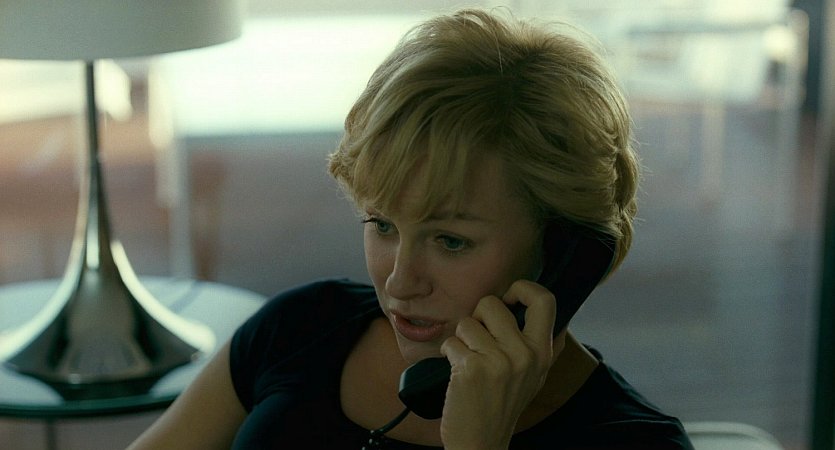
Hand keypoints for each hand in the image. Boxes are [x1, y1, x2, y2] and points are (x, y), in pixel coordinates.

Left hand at [438, 280, 564, 448]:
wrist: (482, 442)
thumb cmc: (502, 403)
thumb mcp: (534, 373)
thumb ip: (536, 340)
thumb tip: (535, 301)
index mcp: (543, 352)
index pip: (544, 300)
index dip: (522, 288)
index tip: (508, 297)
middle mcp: (525, 354)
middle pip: (492, 303)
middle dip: (477, 316)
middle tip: (478, 338)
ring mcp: (499, 362)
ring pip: (467, 322)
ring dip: (461, 339)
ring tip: (469, 361)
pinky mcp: (471, 369)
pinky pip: (451, 342)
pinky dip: (448, 354)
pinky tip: (458, 373)